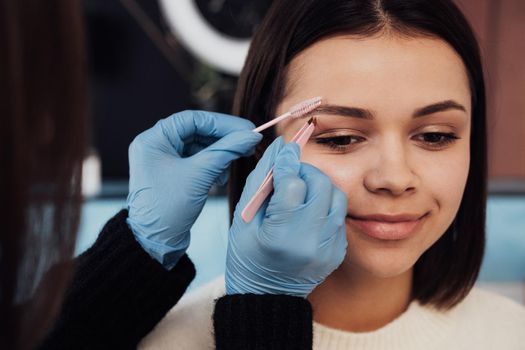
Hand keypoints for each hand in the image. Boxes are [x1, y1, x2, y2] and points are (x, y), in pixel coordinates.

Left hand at [126, 111, 261, 268]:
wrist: (155, 243)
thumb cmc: (168, 208)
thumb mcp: (200, 175)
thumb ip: (226, 151)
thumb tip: (252, 135)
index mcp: (153, 140)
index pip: (193, 119)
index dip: (222, 123)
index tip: (247, 129)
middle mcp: (156, 146)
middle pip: (197, 132)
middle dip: (224, 139)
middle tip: (248, 143)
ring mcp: (164, 160)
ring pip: (200, 147)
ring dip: (220, 154)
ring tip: (234, 163)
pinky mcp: (173, 174)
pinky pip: (197, 161)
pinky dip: (213, 166)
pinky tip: (221, 178)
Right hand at [226, 137, 347, 297]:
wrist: (268, 295)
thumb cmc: (248, 255)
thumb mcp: (245, 218)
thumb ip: (262, 179)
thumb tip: (279, 148)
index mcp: (281, 236)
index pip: (293, 184)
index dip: (288, 163)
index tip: (285, 151)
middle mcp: (310, 243)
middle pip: (320, 185)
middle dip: (306, 172)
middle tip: (292, 174)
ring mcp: (328, 249)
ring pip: (336, 196)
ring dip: (319, 186)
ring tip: (301, 192)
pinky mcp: (338, 251)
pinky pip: (339, 214)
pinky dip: (325, 205)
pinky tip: (309, 211)